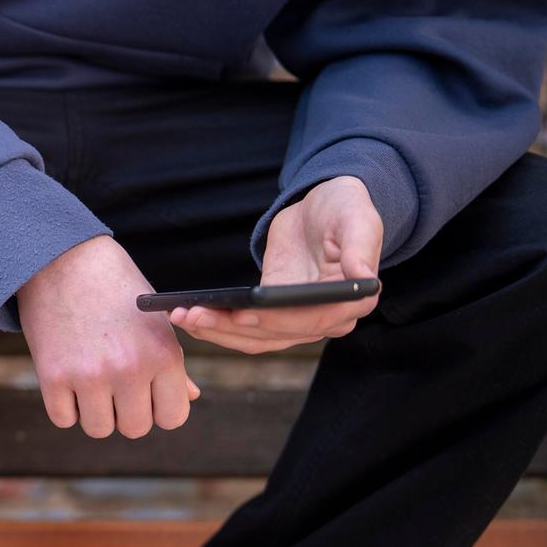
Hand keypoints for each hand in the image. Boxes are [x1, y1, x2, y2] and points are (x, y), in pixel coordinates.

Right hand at [17, 236, 201, 438]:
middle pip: (135, 428)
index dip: (159, 409)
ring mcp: (90, 375)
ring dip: (95, 412)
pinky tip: (67, 380)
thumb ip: (172, 362)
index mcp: (163, 354)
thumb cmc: (114, 287)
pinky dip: (65, 406)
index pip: (173, 417)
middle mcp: (130, 368)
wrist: (61, 258)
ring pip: (99, 428)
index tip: (146, 395)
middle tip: (114, 386)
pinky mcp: (53, 377)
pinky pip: (64, 418)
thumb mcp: (154, 319)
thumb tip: (190, 397)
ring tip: (90, 382)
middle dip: (125, 412)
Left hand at [169, 176, 382, 353]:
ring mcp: (301, 321)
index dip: (275, 320)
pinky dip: (218, 326)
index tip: (242, 314)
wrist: (325, 207)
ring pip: (256, 338)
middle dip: (231, 327)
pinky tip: (190, 316)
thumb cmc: (345, 208)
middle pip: (276, 333)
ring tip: (183, 317)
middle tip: (192, 315)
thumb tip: (364, 277)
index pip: (311, 320)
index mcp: (353, 299)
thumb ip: (361, 247)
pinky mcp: (276, 315)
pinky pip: (246, 329)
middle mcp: (329, 319)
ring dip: (217, 332)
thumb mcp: (357, 219)